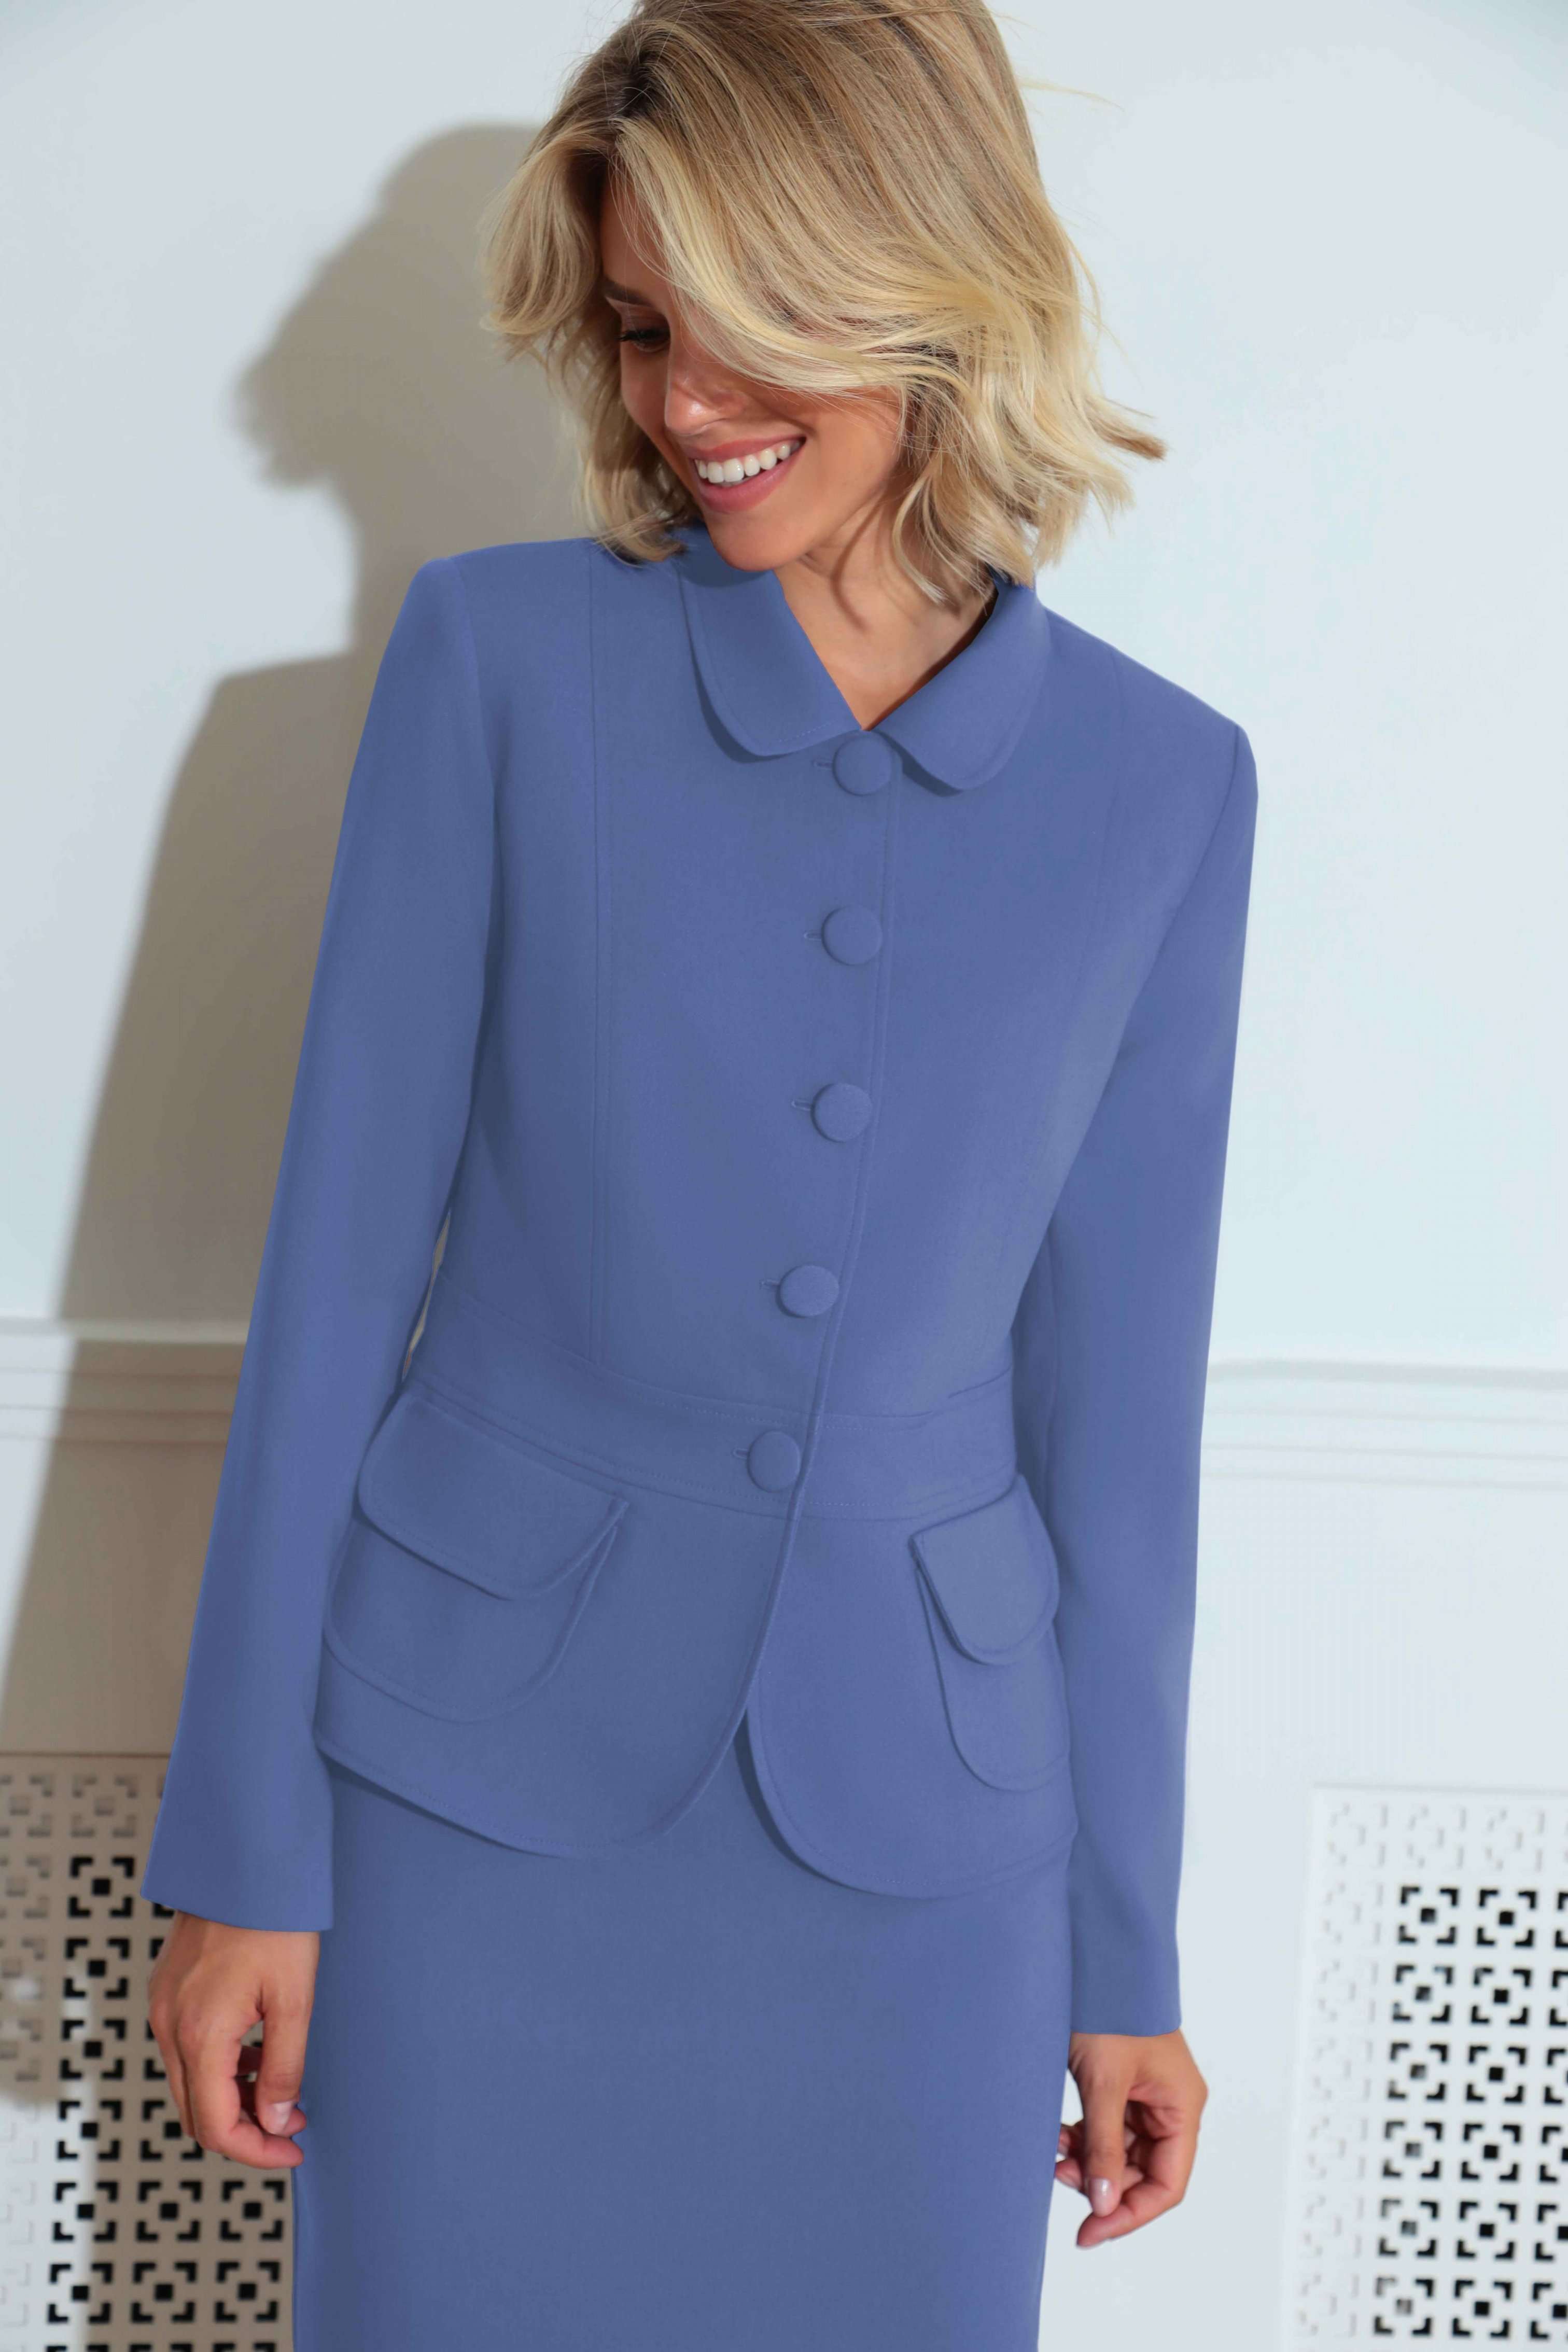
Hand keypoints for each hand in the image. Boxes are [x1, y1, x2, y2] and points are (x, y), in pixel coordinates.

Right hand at [147, 1912, 320, 2169]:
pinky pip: (186, 2050)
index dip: (256, 2151)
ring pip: (190, 2083)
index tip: (293, 2150)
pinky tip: (256, 2052)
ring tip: (281, 2088)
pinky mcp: (167, 1992)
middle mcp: (170, 2027)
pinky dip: (218, 2067)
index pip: (216, 2126)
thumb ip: (284, 2066)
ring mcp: (163, 2008)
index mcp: (200, 2034)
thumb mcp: (294, 1998)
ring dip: (232, 2099)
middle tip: (292, 2125)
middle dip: (245, 2131)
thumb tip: (276, 2121)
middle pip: (196, 2113)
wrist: (243, 1861)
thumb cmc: (273, 1921)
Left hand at [1055, 2027, 1206, 2246]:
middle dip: (1103, 2183)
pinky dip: (1084, 2138)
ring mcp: (1146, 2097)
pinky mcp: (1122, 2087)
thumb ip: (1104, 2146)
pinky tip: (1059, 2135)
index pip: (1167, 2184)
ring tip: (1055, 2153)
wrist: (1096, 1958)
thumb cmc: (1110, 2010)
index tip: (1089, 2232)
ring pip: (1122, 2154)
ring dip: (1088, 2161)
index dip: (1130, 2214)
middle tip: (1060, 2176)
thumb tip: (1103, 2206)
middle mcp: (1170, 2106)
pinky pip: (1108, 2130)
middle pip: (1143, 2173)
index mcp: (1182, 2106)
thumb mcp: (1104, 2082)